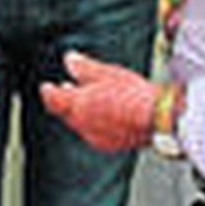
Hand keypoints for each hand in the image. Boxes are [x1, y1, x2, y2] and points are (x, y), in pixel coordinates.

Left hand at [40, 50, 158, 152]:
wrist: (158, 120)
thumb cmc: (133, 94)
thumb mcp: (106, 73)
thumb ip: (84, 68)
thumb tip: (69, 60)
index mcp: (77, 106)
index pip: (54, 100)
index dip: (49, 93)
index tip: (46, 87)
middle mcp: (83, 125)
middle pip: (68, 113)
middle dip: (67, 101)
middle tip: (66, 90)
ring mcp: (97, 138)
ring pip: (82, 124)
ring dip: (82, 112)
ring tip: (88, 100)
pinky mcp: (113, 145)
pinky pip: (97, 132)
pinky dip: (97, 122)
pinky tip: (107, 114)